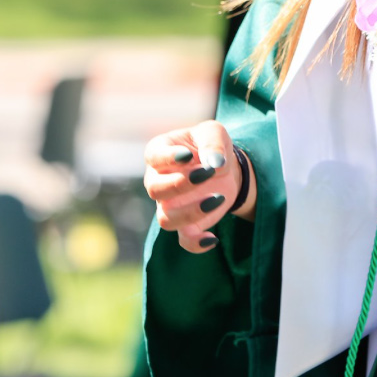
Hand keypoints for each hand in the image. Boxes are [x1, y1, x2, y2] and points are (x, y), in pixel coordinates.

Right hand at [143, 120, 253, 253]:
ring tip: (218, 198)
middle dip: (179, 185)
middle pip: (155, 189)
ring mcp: (169, 205)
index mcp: (159, 153)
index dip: (168, 158)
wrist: (223, 168)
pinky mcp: (186, 223)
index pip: (153, 157)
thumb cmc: (212, 145)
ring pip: (166, 218)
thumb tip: (214, 163)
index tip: (189, 155)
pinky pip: (184, 240)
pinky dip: (196, 243)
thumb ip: (213, 143)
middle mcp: (158, 181)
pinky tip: (213, 237)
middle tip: (206, 174)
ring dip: (190, 212)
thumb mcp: (214, 133)